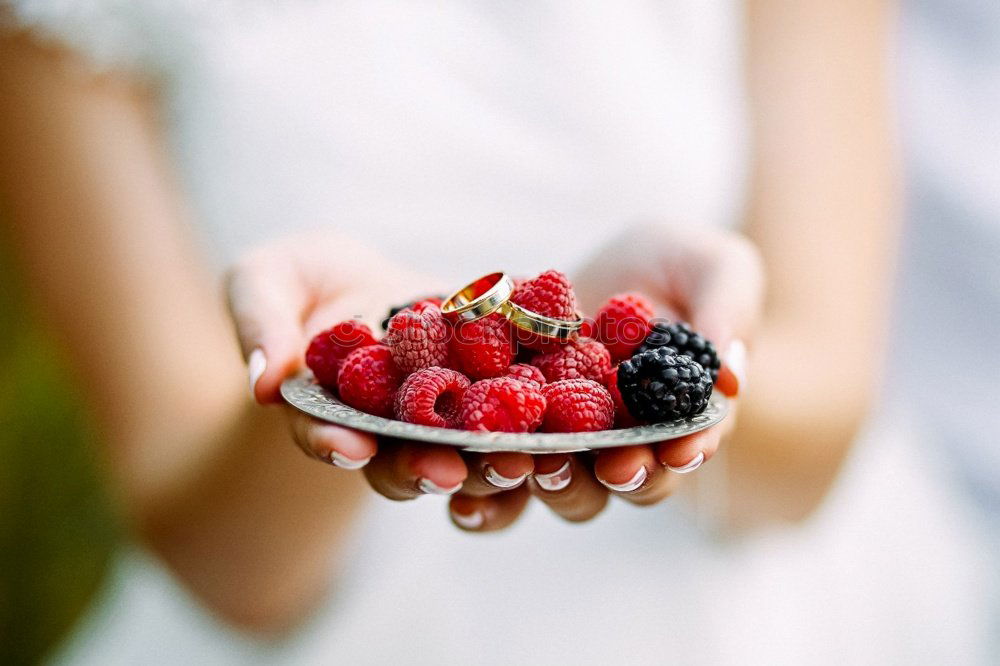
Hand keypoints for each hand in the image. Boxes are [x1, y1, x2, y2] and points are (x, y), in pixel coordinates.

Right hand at [225, 233, 536, 529]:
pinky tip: (567, 405)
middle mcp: (398, 432)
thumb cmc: (301, 282)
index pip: (333, 439)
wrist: (366, 280)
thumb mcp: (264, 281)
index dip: (337, 445)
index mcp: (336, 418)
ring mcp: (454, 414)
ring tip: (518, 456)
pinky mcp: (504, 386)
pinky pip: (528, 405)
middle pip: (413, 462)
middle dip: (430, 469)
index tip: (350, 446)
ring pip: (476, 451)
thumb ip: (259, 323)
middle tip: (449, 473)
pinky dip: (546, 410)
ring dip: (496, 460)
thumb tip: (263, 381)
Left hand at [505, 222, 763, 524]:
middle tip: (608, 464)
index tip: (677, 450)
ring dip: (546, 481)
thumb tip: (731, 378)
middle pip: (616, 484)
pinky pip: (491, 470)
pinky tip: (457, 469)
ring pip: (554, 486)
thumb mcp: (713, 266)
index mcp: (673, 419)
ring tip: (531, 459)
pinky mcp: (503, 425)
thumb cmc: (673, 262)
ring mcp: (558, 440)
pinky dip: (475, 484)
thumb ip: (728, 310)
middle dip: (611, 478)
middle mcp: (616, 442)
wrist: (598, 260)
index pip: (681, 452)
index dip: (681, 456)